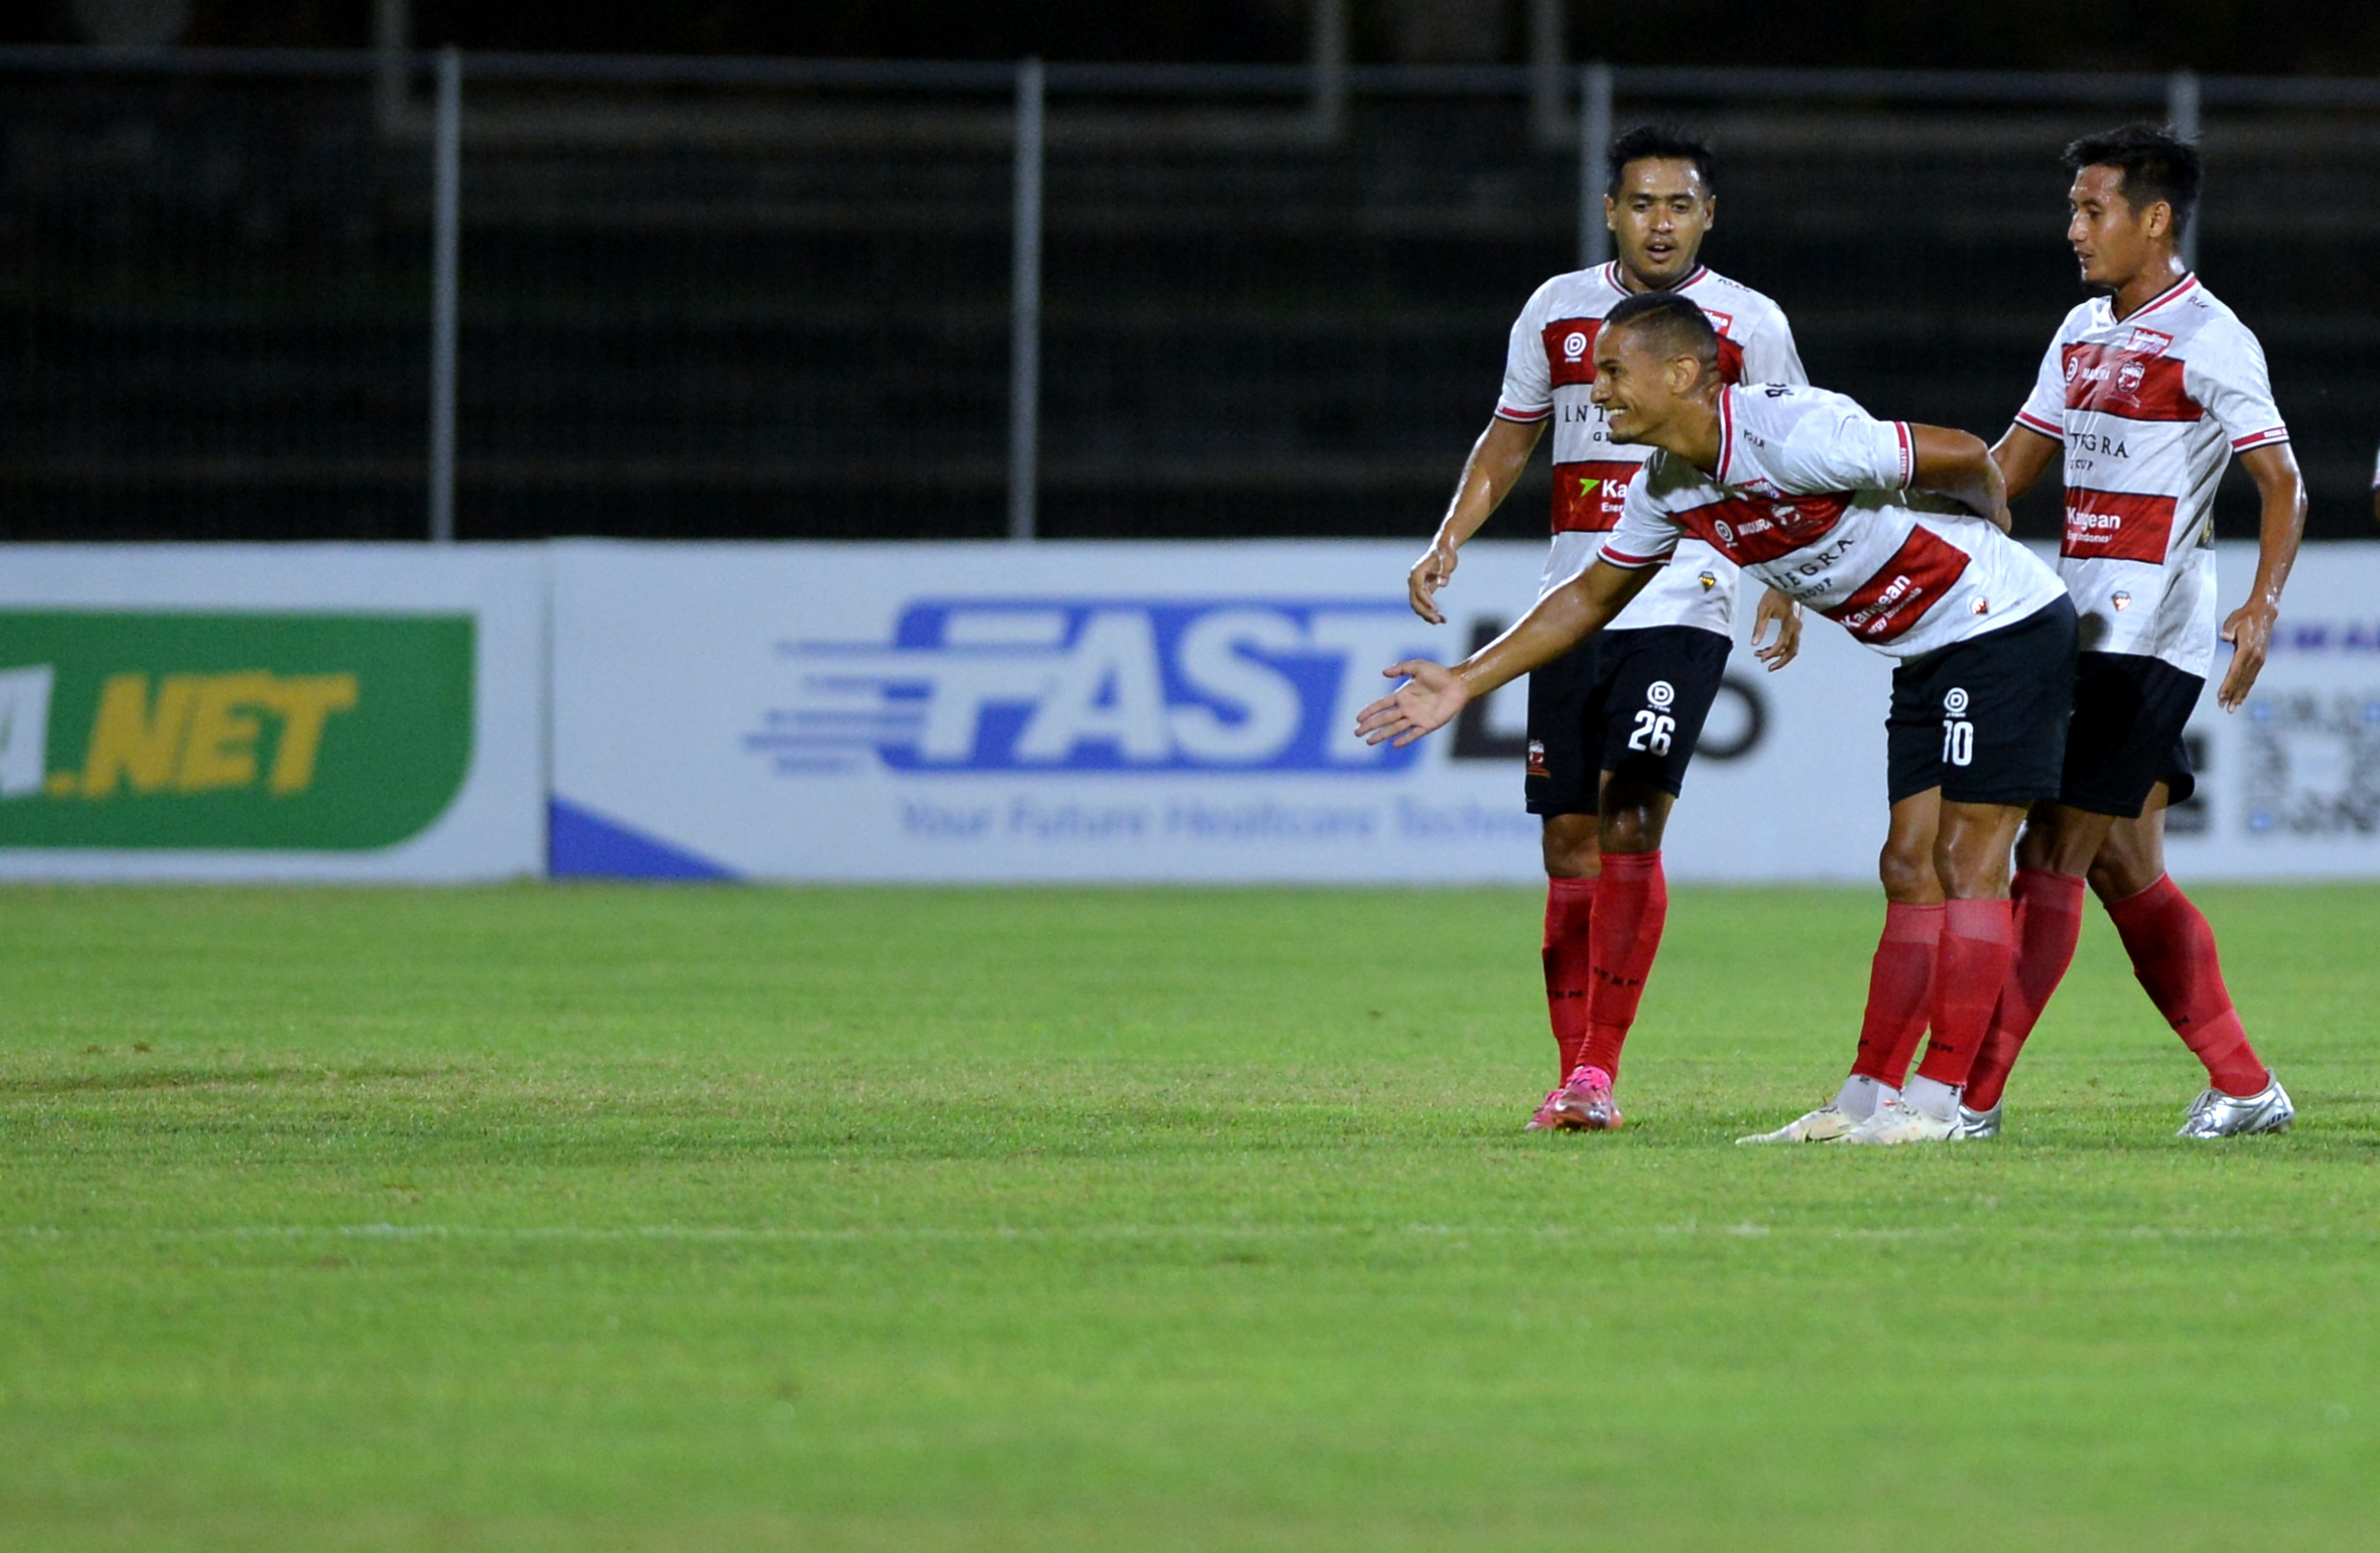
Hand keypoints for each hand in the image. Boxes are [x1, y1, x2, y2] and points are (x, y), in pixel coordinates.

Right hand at [1356, 659, 1470, 747]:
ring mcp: (1416, 718)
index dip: (1370, 711)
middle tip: (1357, 733)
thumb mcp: (1418, 666)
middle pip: (1384, 719)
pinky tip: (1394, 745)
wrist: (1458, 684)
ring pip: (1395, 728)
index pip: (1382, 705)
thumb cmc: (1439, 674)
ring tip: (1368, 742)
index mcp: (1403, 695)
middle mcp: (1407, 708)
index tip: (1358, 718)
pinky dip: (1404, 739)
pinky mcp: (1428, 725)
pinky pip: (1414, 734)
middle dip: (1370, 726)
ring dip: (1381, 735)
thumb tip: (1384, 672)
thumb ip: (1401, 668)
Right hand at [1407, 540, 1458, 623]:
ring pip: (1418, 605)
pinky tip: (1442, 619)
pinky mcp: (1423, 590)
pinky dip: (1431, 612)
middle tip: (1437, 620)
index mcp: (1417, 573)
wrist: (1443, 549)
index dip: (1426, 601)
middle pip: (1415, 601)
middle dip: (1425, 612)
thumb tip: (1442, 584)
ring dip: (1427, 615)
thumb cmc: (1445, 554)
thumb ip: (1445, 572)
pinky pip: (1424, 604)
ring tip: (1441, 621)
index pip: (1419, 590)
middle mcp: (1414, 580)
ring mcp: (1417, 586)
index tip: (1436, 609)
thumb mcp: (1447, 561)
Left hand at [1751, 587, 1801, 671]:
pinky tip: (1770, 647)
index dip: (1770, 653)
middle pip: (1792, 651)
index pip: (1780, 644)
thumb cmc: (1776, 592)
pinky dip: (1783, 646)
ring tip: (1764, 656)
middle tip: (1768, 667)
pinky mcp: (1798, 624)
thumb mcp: (1763, 609)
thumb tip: (1754, 643)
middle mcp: (1798, 627)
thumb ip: (1759, 627)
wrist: (1788, 582)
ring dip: (1780, 654)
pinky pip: (1792, 640)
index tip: (1759, 657)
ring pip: (1793, 647)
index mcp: (1790, 623)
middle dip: (1780, 662)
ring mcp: (1800, 625)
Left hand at [2217, 599, 2277, 710]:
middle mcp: (2255, 657)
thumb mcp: (2233, 619)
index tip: (2221, 697)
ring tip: (2232, 708)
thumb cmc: (2245, 616)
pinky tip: (2241, 696)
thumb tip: (2225, 637)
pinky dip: (2246, 688)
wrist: (2264, 612)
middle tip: (2225, 708)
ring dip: (2240, 695)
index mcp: (2247, 650)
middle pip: (2242, 680)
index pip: (2235, 671)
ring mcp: (2259, 659)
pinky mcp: (2260, 659)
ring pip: (2249, 681)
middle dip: (2233, 695)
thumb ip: (2228, 629)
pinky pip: (2252, 677)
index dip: (2228, 685)